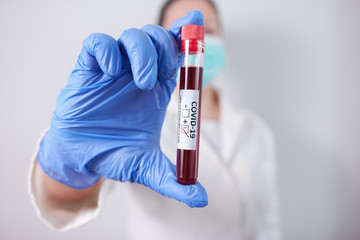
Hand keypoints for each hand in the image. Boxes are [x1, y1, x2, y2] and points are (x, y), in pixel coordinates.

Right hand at [38, 11, 206, 207]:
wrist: (80, 157)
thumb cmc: (113, 154)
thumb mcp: (145, 167)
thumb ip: (172, 179)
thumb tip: (201, 199)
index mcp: (157, 89)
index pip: (177, 54)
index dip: (187, 38)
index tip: (198, 24)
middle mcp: (138, 74)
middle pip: (158, 38)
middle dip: (165, 46)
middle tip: (160, 75)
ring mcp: (114, 69)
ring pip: (132, 37)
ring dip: (142, 51)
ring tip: (141, 81)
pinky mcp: (89, 69)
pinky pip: (98, 44)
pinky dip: (107, 51)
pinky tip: (111, 72)